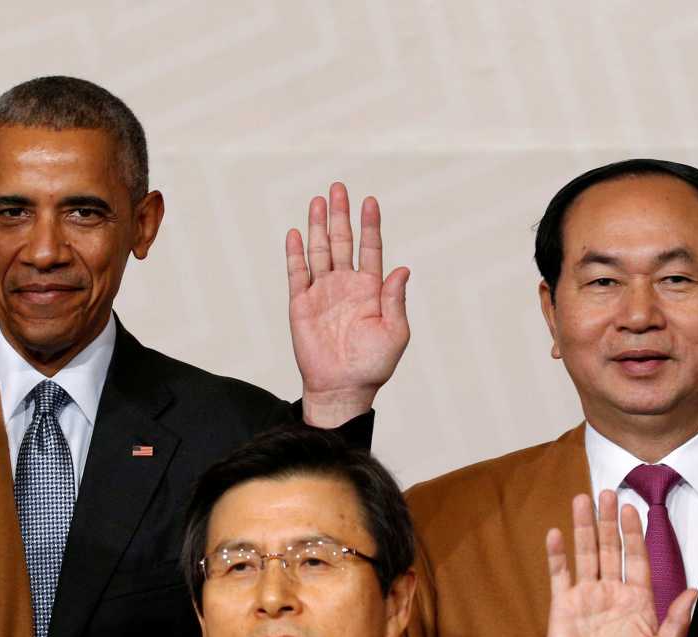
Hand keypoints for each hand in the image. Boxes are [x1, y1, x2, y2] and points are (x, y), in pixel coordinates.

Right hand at [286, 183, 410, 426]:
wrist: (342, 388)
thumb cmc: (372, 365)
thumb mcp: (395, 332)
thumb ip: (396, 299)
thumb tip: (402, 268)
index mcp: (370, 289)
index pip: (370, 248)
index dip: (370, 225)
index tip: (370, 201)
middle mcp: (345, 285)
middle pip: (342, 242)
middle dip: (341, 215)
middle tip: (338, 188)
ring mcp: (322, 293)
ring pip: (319, 251)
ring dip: (318, 226)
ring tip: (319, 201)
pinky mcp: (300, 304)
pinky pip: (297, 273)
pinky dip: (295, 253)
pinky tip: (296, 233)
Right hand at [545, 492, 696, 636]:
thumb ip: (677, 621)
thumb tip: (694, 591)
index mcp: (637, 600)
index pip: (637, 558)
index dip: (635, 533)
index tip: (633, 508)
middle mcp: (611, 592)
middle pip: (610, 548)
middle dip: (608, 520)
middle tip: (606, 491)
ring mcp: (585, 597)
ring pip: (585, 554)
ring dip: (583, 527)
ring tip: (581, 500)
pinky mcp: (562, 606)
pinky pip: (559, 574)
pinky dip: (557, 554)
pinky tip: (555, 533)